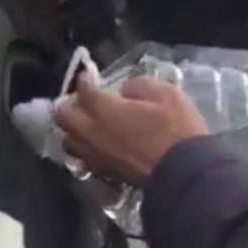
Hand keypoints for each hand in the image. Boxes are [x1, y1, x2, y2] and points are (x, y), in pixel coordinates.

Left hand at [55, 75, 208, 184]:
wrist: (184, 173)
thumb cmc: (177, 129)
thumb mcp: (166, 94)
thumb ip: (139, 86)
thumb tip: (125, 91)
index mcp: (104, 110)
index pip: (84, 90)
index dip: (86, 79)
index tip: (91, 75)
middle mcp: (92, 133)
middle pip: (63, 115)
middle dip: (70, 102)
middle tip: (85, 98)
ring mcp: (96, 155)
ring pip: (68, 139)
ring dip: (74, 127)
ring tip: (87, 121)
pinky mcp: (104, 172)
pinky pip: (82, 156)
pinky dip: (84, 146)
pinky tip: (98, 142)